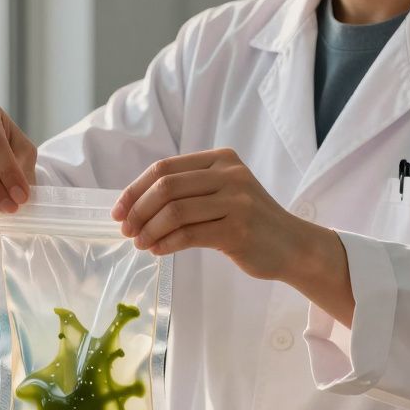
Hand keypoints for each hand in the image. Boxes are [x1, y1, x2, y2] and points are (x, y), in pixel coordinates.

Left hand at [112, 148, 355, 324]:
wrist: (292, 246)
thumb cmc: (250, 222)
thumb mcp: (223, 193)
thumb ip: (188, 191)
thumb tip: (135, 205)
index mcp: (221, 159)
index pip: (165, 168)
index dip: (135, 189)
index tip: (118, 211)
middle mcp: (229, 174)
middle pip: (166, 187)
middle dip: (138, 210)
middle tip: (126, 230)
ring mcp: (236, 201)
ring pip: (175, 211)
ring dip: (149, 230)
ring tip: (141, 243)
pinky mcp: (238, 229)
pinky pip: (188, 235)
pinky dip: (166, 244)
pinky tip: (158, 250)